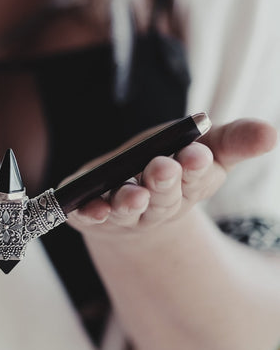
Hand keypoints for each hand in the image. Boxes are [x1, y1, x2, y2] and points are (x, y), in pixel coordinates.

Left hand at [67, 118, 276, 237]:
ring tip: (132, 193)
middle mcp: (158, 205)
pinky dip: (90, 213)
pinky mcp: (92, 215)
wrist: (132, 200)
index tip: (196, 154)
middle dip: (164, 181)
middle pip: (162, 195)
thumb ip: (233, 141)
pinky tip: (88, 208)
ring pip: (127, 208)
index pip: (197, 178)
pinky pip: (90, 217)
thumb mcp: (204, 149)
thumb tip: (271, 132)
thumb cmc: (172, 166)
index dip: (196, 167)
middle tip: (164, 166)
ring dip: (129, 202)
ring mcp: (124, 213)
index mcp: (189, 186)